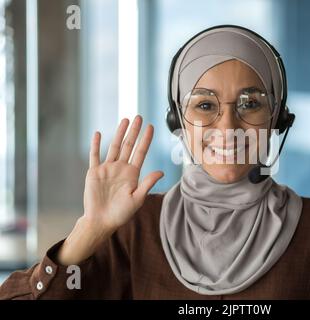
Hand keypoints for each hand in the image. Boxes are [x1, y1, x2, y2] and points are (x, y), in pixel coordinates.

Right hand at [83, 115, 163, 232]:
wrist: (101, 221)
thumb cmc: (121, 213)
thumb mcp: (137, 198)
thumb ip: (147, 183)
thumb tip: (161, 171)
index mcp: (132, 174)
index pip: (141, 152)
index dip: (146, 140)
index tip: (151, 127)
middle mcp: (121, 168)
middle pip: (129, 145)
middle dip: (134, 131)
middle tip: (139, 117)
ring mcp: (107, 169)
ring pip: (114, 147)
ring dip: (119, 133)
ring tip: (125, 120)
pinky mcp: (94, 172)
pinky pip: (95, 155)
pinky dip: (96, 144)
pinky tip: (99, 134)